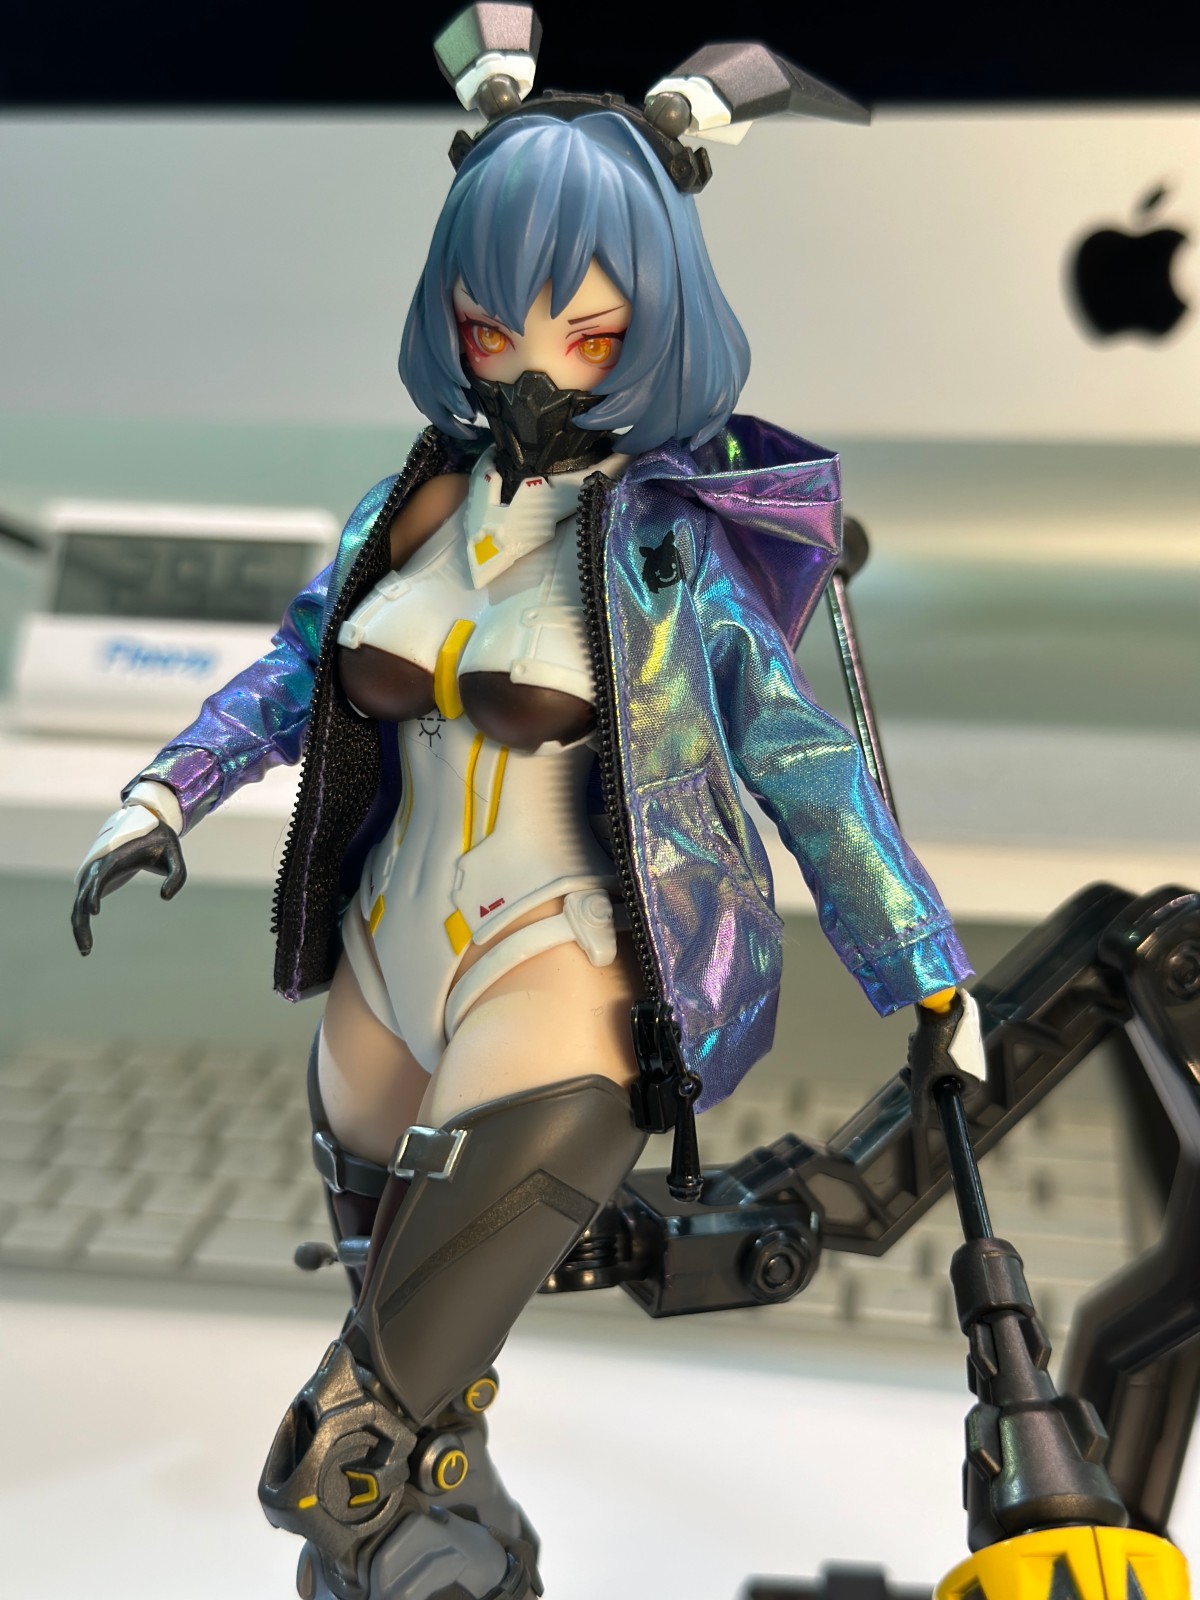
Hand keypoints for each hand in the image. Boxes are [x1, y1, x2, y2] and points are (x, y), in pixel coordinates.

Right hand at [72, 792, 186, 954]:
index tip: (95, 912)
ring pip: (79, 903)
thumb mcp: (175, 856)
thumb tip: (165, 898)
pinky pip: (84, 902)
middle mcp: (98, 866)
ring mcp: (95, 874)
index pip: (99, 878)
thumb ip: (176, 876)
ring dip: (79, 926)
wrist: (148, 823)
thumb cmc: (162, 841)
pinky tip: (88, 941)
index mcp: (114, 858)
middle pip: (82, 897)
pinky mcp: (97, 880)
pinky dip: (82, 920)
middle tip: (87, 949)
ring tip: (86, 951)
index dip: (94, 894)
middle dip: (82, 923)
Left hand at [905, 987, 985, 1111]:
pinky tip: (916, 1037)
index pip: (948, 1099)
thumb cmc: (933, 1041)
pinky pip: (936, 1048)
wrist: (937, 1002)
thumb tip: (917, 1124)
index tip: (916, 1086)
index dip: (929, 1095)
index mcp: (974, 1079)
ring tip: (914, 1048)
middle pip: (938, 1081)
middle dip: (921, 1074)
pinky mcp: (955, 1034)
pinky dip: (924, 1046)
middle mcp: (974, 1064)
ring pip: (934, 1063)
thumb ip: (919, 1101)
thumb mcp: (922, 1075)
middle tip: (909, 1069)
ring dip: (919, 1059)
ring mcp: (964, 1049)